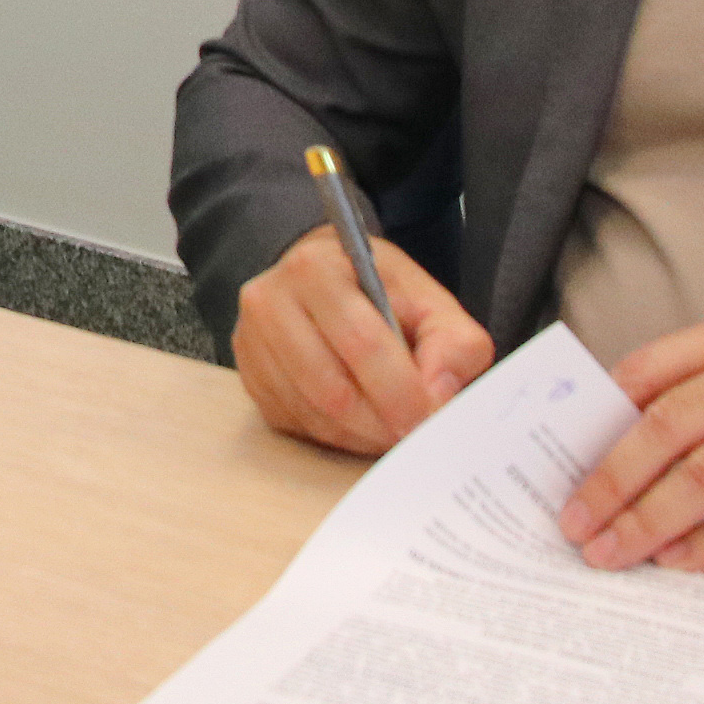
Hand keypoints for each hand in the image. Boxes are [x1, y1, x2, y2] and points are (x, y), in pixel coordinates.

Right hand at [233, 221, 494, 453]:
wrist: (323, 277)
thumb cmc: (379, 291)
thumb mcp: (431, 300)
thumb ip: (454, 344)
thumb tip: (437, 397)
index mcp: (317, 269)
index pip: (361, 342)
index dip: (400, 391)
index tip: (429, 419)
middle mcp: (270, 301)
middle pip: (332, 390)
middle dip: (382, 423)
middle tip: (414, 434)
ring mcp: (251, 342)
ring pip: (314, 415)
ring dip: (361, 435)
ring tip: (391, 427)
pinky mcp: (249, 378)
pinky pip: (296, 424)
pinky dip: (336, 435)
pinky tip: (360, 421)